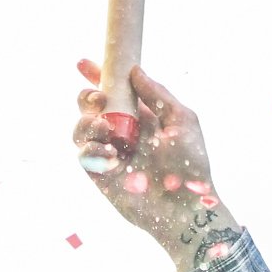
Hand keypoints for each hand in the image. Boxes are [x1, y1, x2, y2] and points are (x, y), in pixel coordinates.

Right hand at [71, 68, 232, 269]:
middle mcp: (122, 133)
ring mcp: (110, 154)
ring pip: (81, 129)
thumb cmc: (190, 166)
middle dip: (87, 97)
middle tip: (99, 100)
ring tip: (105, 129)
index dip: (97, 75)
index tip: (84, 63)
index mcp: (141, 117)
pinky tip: (110, 154)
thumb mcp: (181, 120)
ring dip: (87, 123)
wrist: (185, 208)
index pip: (114, 91)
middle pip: (90, 107)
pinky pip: (83, 155)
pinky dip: (90, 150)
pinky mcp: (101, 176)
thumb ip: (157, 95)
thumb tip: (134, 71)